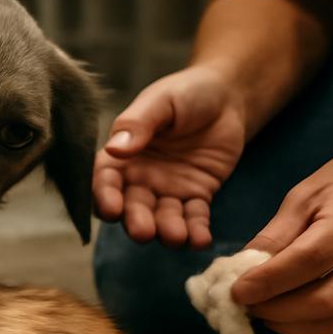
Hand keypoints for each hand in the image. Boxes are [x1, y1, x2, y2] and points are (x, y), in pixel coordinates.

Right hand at [93, 65, 247, 246]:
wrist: (228, 96)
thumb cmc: (186, 93)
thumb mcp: (160, 101)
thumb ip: (137, 124)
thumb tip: (114, 149)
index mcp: (122, 154)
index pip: (105, 180)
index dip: (104, 195)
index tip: (111, 209)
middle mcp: (140, 177)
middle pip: (132, 206)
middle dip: (136, 221)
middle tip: (144, 232)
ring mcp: (168, 189)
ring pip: (162, 217)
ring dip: (167, 231)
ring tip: (177, 238)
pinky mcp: (197, 195)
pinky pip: (194, 217)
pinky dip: (196, 231)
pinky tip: (201, 240)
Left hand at [230, 131, 332, 333]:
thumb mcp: (303, 195)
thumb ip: (275, 236)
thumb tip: (242, 271)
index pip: (309, 261)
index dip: (269, 281)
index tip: (235, 291)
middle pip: (326, 299)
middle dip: (277, 309)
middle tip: (243, 304)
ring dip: (290, 322)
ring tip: (258, 310)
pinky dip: (309, 323)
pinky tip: (283, 314)